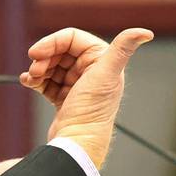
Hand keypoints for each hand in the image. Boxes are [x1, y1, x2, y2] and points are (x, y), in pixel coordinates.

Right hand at [19, 27, 152, 167]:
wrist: (76, 142)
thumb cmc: (91, 111)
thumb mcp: (106, 75)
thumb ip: (123, 50)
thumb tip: (146, 33)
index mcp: (103, 60)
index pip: (72, 38)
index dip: (52, 42)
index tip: (35, 53)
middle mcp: (92, 70)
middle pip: (59, 51)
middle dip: (43, 58)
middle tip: (35, 70)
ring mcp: (76, 84)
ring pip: (50, 65)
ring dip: (38, 69)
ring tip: (32, 78)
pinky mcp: (63, 96)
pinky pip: (45, 80)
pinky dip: (35, 79)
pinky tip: (29, 83)